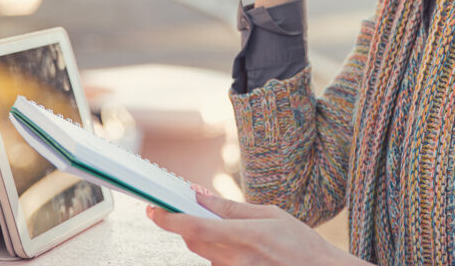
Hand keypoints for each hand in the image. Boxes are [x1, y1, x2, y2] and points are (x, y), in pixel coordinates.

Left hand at [147, 192, 363, 265]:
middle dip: (186, 224)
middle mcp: (235, 260)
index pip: (194, 227)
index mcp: (244, 237)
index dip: (169, 218)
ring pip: (205, 254)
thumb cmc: (302, 245)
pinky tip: (247, 251)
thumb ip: (231, 208)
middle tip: (191, 209)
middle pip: (193, 241)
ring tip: (240, 235)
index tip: (153, 209)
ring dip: (208, 240)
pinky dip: (221, 254)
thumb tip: (200, 195)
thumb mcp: (271, 215)